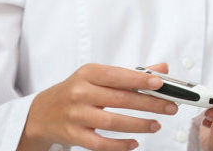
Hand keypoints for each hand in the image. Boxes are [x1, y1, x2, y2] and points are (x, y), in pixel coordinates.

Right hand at [18, 63, 178, 150]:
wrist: (42, 112)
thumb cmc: (75, 91)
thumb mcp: (98, 76)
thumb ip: (130, 73)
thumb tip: (161, 69)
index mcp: (88, 73)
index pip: (118, 75)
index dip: (140, 79)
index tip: (160, 83)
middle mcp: (80, 93)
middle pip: (120, 99)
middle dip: (150, 104)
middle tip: (170, 107)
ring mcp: (76, 115)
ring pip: (112, 122)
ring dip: (139, 124)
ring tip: (156, 125)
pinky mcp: (73, 134)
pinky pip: (100, 143)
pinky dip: (119, 145)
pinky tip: (134, 143)